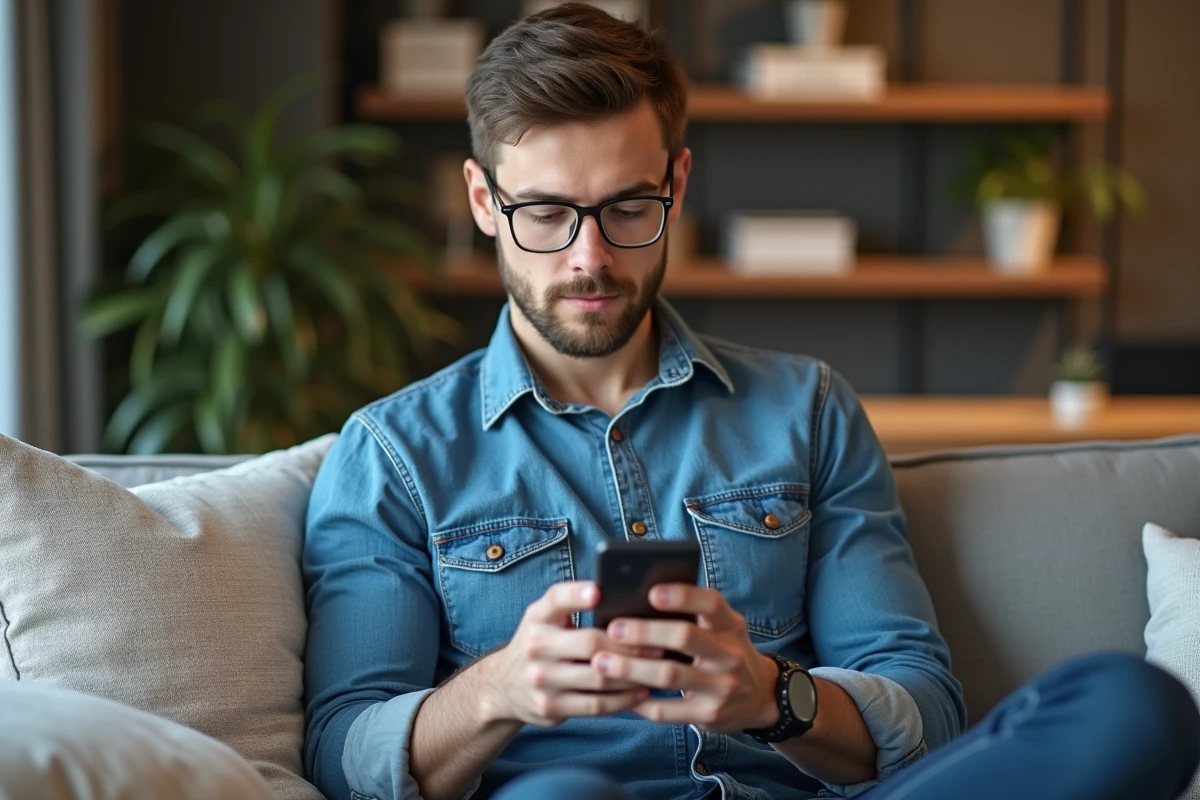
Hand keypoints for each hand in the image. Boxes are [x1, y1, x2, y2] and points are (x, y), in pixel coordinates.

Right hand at [479, 581, 662, 727]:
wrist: (503, 686)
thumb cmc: (541, 643)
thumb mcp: (545, 619)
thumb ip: (572, 606)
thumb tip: (624, 597)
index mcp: (537, 617)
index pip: (555, 599)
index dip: (577, 594)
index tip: (599, 592)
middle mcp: (535, 646)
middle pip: (590, 643)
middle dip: (628, 645)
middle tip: (658, 644)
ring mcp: (541, 679)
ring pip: (598, 678)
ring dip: (633, 674)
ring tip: (657, 668)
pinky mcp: (549, 707)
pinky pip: (595, 705)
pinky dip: (623, 700)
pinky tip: (641, 692)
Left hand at [592, 585, 780, 732]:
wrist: (760, 696)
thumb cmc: (724, 650)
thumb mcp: (721, 628)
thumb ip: (692, 615)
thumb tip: (637, 599)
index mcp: (730, 625)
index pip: (710, 603)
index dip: (682, 596)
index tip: (651, 592)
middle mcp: (730, 654)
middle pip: (685, 637)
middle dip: (645, 632)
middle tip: (613, 629)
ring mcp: (722, 687)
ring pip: (670, 675)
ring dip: (632, 669)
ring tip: (602, 663)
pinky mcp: (709, 715)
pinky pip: (667, 711)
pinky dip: (640, 702)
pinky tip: (620, 693)